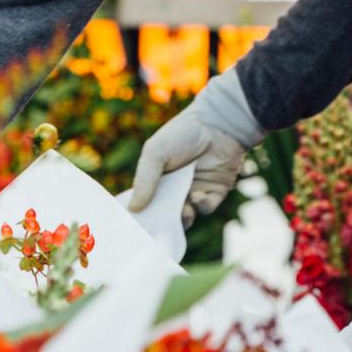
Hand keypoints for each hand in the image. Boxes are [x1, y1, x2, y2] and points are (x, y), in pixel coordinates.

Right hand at [128, 66, 264, 227]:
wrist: (217, 124)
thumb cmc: (181, 134)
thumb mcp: (155, 152)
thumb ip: (144, 180)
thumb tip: (134, 208)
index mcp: (157, 178)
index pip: (145, 200)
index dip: (141, 212)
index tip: (134, 223)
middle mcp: (175, 187)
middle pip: (165, 213)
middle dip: (162, 221)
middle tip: (158, 226)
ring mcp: (195, 191)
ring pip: (187, 216)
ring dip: (184, 217)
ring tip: (183, 210)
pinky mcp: (214, 193)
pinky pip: (206, 208)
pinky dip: (201, 205)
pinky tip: (197, 195)